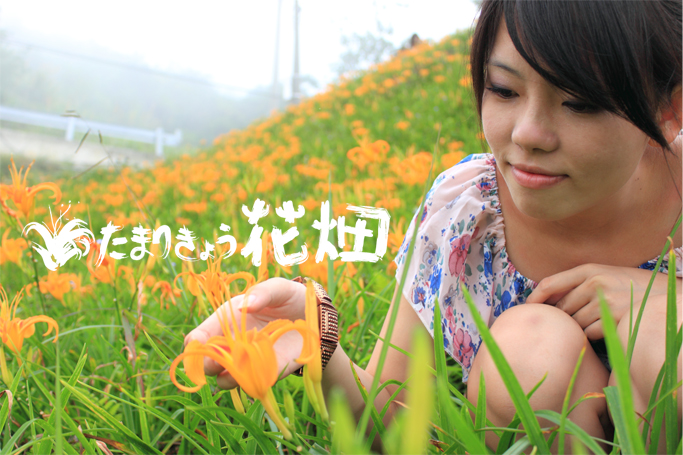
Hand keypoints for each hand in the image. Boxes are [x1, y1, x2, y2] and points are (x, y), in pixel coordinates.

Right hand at [184, 277, 306, 388]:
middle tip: (221, 360)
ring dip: (230, 378)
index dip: (195, 345)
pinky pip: (252, 385)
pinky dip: (254, 383)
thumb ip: (263, 292)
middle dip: (208, 365)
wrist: (314, 315)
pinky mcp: (266, 374)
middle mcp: (232, 344)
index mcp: (227, 320)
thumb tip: (247, 305)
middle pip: (207, 363)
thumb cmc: (288, 297)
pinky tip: (264, 371)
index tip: (200, 347)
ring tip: (246, 366)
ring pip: (224, 380)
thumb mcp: (278, 288)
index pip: (199, 337)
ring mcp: (247, 361)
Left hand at [525, 264, 671, 339]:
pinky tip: (608, 330)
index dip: (534, 298)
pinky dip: (593, 336)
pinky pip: (589, 333)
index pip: (549, 283)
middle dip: (562, 318)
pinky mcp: (614, 318)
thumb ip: (579, 284)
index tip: (526, 309)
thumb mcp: (606, 276)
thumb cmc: (633, 289)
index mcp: (589, 269)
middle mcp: (594, 282)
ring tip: (599, 322)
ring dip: (580, 328)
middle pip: (561, 307)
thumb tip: (547, 300)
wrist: (668, 298)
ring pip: (574, 322)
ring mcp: (604, 300)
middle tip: (573, 322)